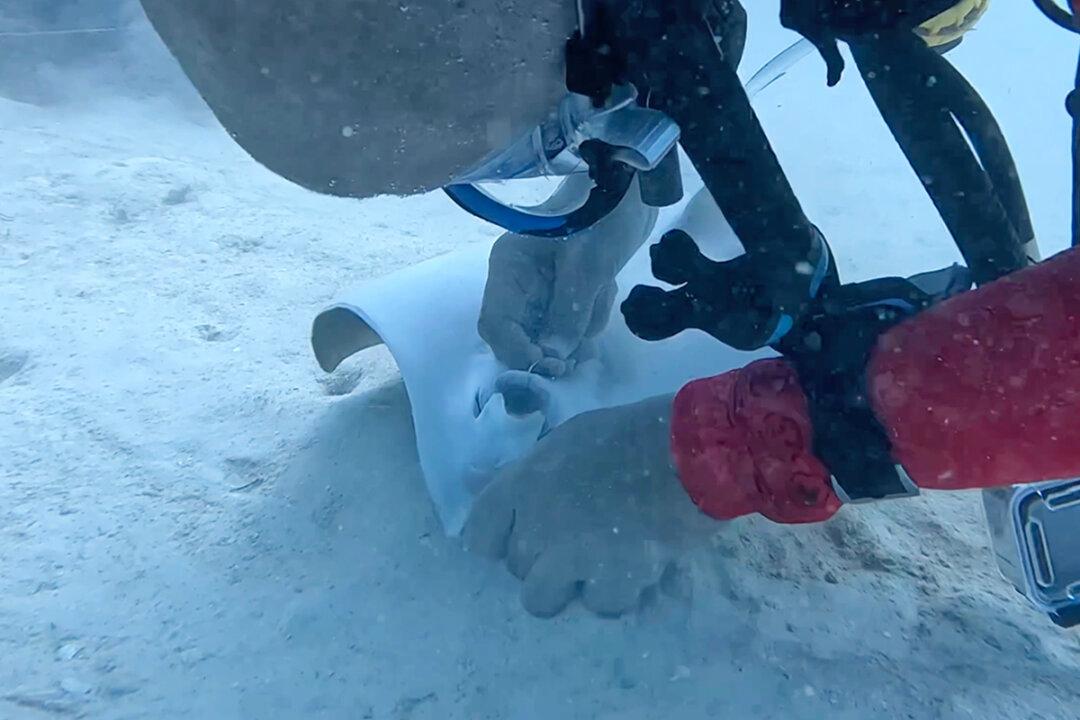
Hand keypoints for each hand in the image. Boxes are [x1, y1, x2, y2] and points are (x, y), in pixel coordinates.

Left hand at [462, 395, 715, 616]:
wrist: (691, 451)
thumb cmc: (630, 435)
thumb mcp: (567, 440)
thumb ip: (524, 470)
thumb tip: (472, 479)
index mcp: (522, 483)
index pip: (479, 534)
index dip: (500, 540)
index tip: (525, 535)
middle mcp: (536, 524)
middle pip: (516, 567)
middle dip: (544, 559)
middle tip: (580, 538)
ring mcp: (570, 557)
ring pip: (542, 599)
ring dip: (571, 584)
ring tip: (603, 561)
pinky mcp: (610, 581)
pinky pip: (598, 605)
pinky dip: (618, 592)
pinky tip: (636, 565)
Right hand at [478, 175, 657, 375]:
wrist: (635, 191)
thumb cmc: (603, 215)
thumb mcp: (588, 266)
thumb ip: (569, 312)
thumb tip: (553, 356)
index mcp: (509, 268)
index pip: (495, 324)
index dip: (515, 351)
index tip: (548, 365)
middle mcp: (519, 283)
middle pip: (521, 336)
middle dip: (553, 345)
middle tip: (579, 355)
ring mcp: (543, 290)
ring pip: (553, 335)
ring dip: (583, 324)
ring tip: (603, 290)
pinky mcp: (567, 294)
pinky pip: (575, 325)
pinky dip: (593, 315)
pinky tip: (606, 288)